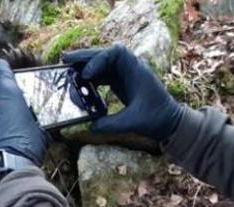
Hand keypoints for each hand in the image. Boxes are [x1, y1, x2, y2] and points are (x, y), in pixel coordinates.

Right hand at [63, 45, 183, 140]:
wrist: (169, 122)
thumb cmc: (156, 119)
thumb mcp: (132, 123)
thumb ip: (111, 124)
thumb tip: (90, 126)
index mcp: (136, 69)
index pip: (115, 54)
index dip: (98, 60)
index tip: (87, 74)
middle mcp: (130, 67)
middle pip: (104, 54)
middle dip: (84, 56)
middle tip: (64, 60)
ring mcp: (124, 74)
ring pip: (101, 63)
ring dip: (84, 66)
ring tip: (66, 70)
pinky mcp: (120, 82)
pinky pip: (102, 75)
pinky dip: (90, 78)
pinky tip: (78, 85)